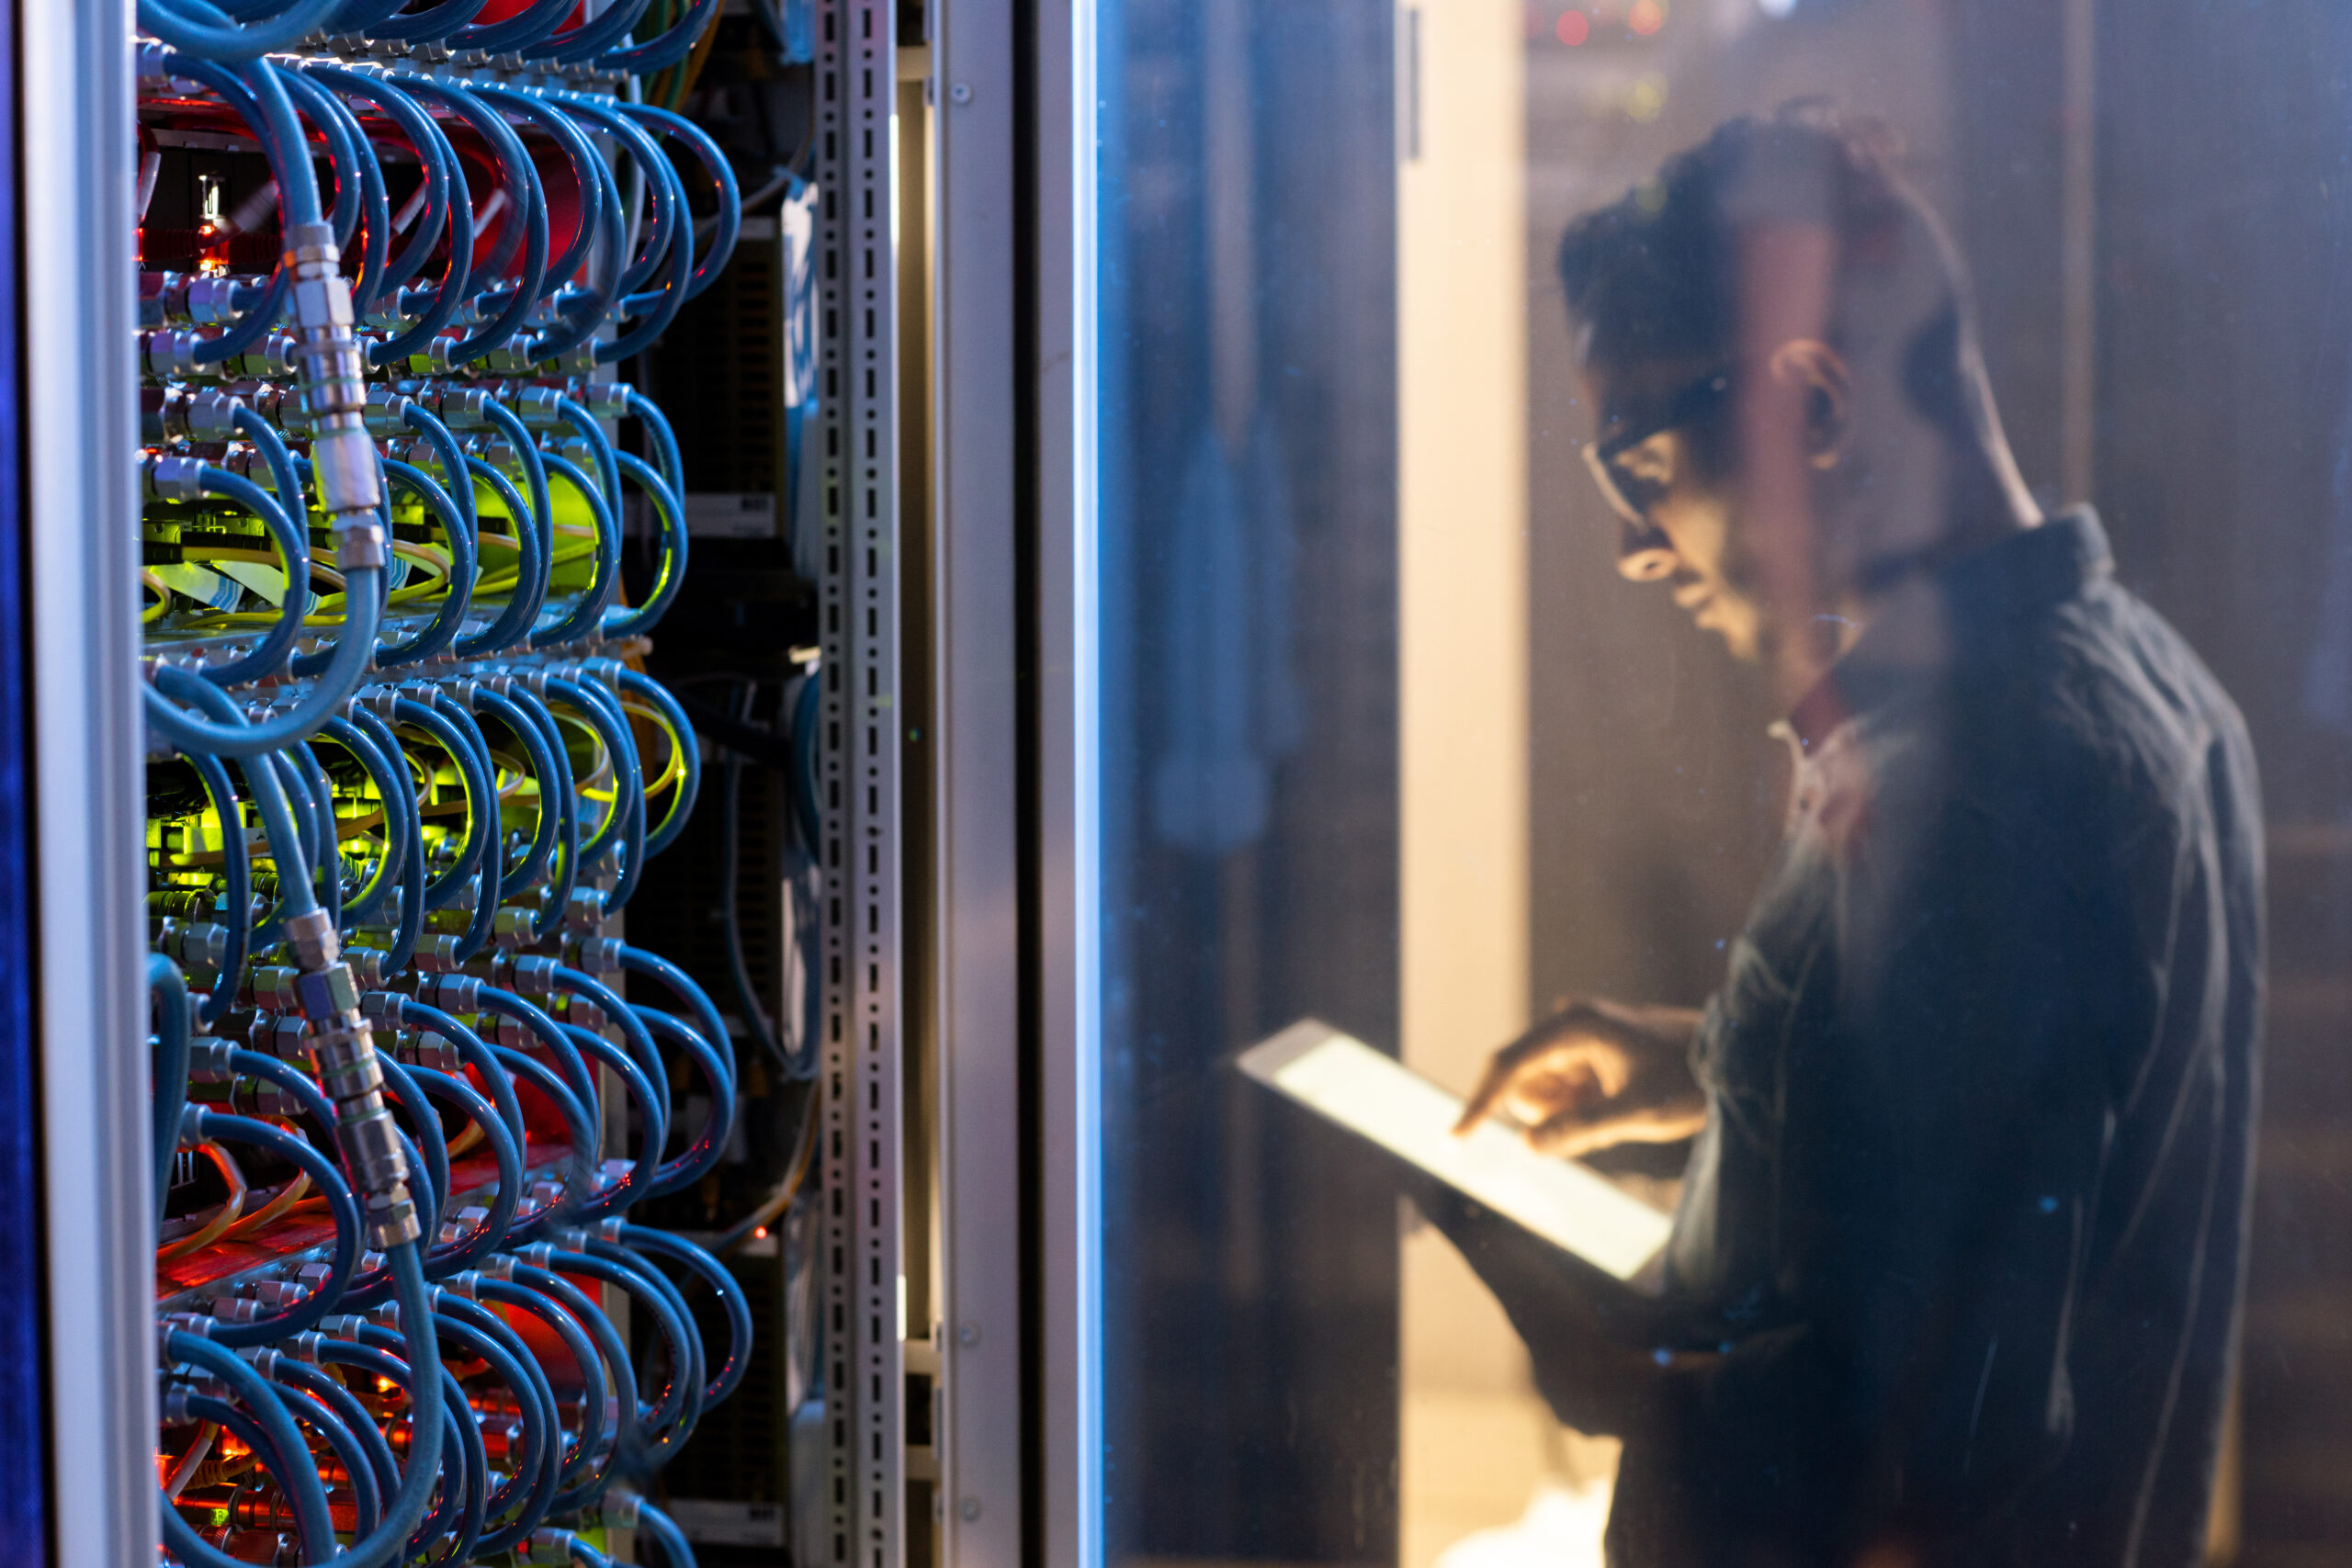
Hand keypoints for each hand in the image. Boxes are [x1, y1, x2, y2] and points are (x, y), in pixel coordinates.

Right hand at [1453, 996, 1706, 1157]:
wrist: (1731, 1059)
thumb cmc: (1689, 1080)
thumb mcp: (1638, 1110)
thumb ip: (1581, 1128)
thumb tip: (1526, 1145)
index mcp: (1573, 1025)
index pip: (1508, 1066)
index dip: (1479, 1104)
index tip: (1455, 1141)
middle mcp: (1568, 1025)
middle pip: (1523, 1084)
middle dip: (1549, 1115)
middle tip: (1601, 1119)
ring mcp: (1578, 1040)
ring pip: (1542, 1094)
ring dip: (1566, 1117)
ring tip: (1615, 1113)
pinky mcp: (1588, 1056)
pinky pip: (1562, 1095)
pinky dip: (1580, 1113)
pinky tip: (1618, 1108)